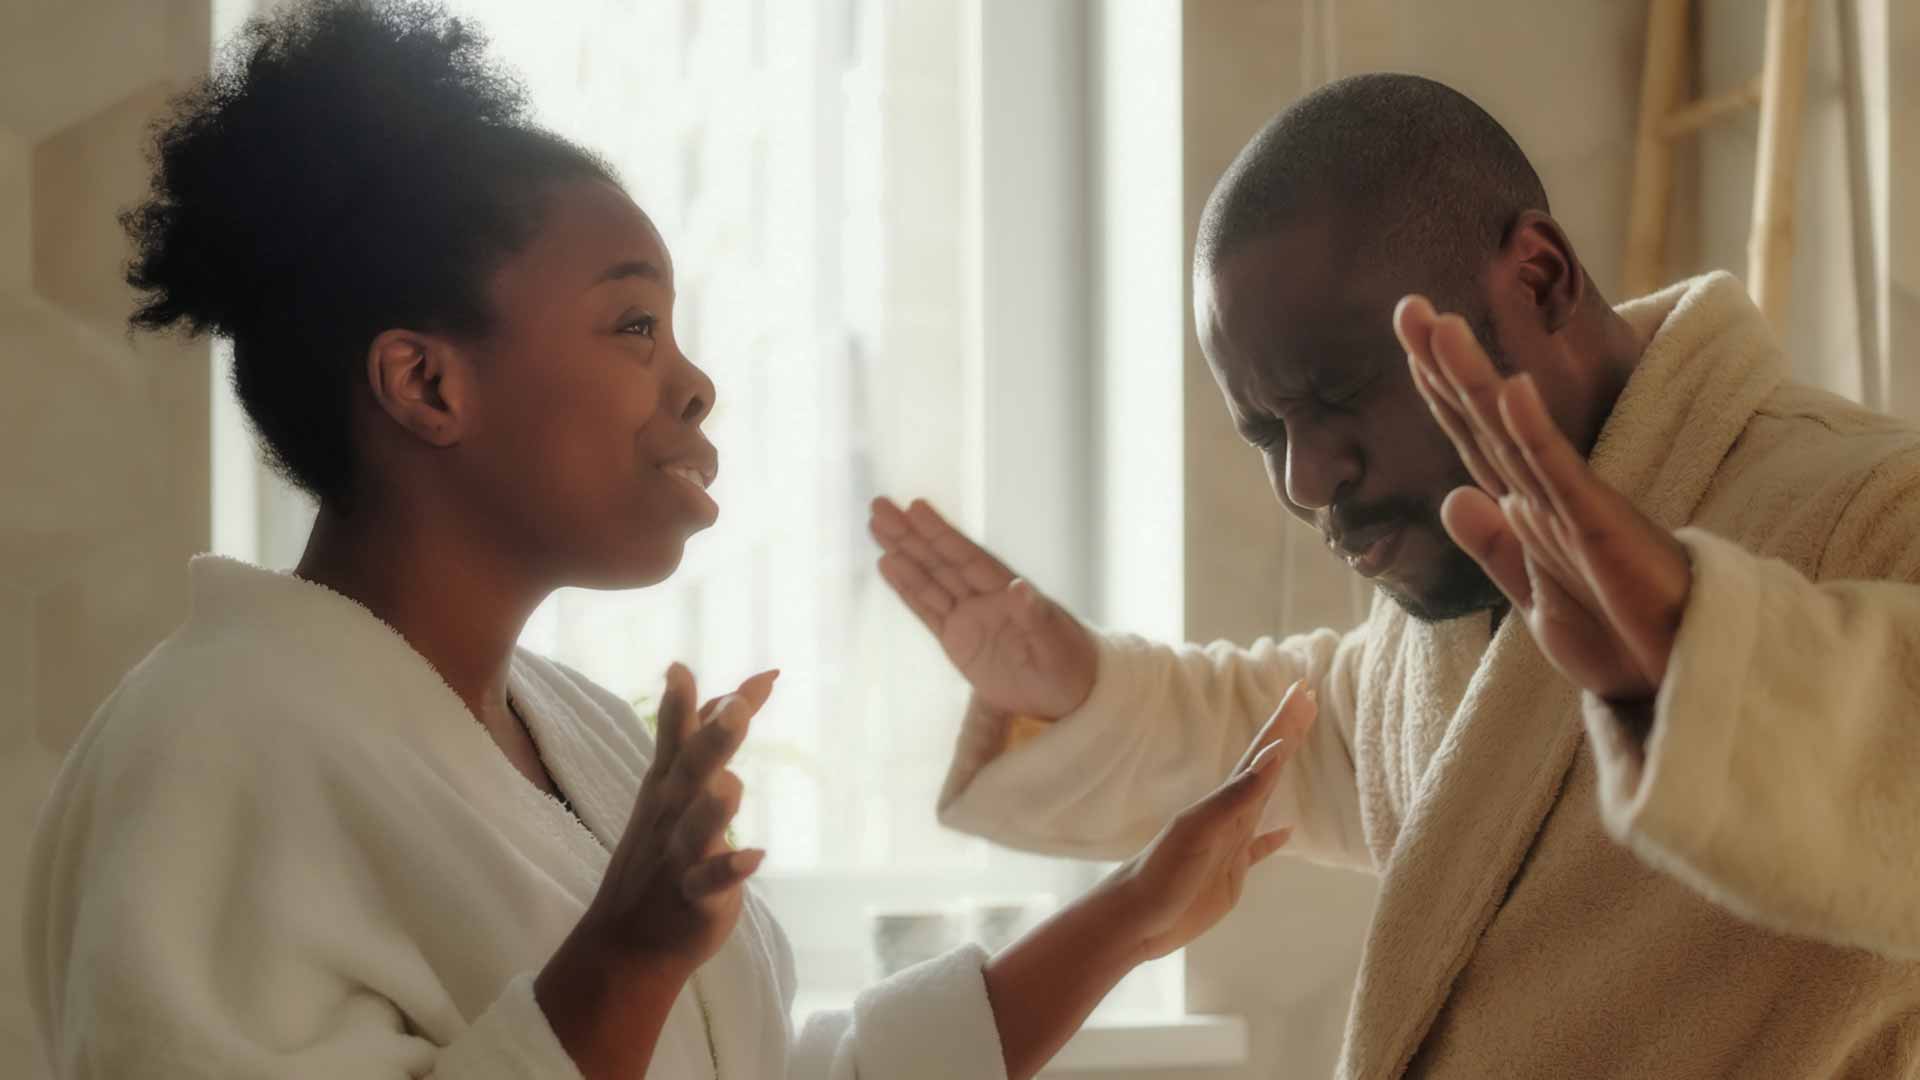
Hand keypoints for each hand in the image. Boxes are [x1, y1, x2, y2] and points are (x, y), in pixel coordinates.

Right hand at [538, 664, 774, 1077]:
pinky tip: (754, 857)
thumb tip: (727, 696)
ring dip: (713, 807)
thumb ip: (695, 743)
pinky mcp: (691, 897)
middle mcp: (670, 815)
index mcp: (668, 786)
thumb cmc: (658, 859)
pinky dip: (728, 870)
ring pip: (696, 828)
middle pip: (691, 771)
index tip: (763, 674)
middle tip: (736, 708)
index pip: (684, 734)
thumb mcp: (672, 795)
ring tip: (732, 785)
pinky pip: (708, 882)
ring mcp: (677, 857)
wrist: (625, 945)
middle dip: (711, 738)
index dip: (714, 703)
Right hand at [869, 496, 1097, 717]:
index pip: (966, 557)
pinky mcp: (957, 641)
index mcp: (1007, 591)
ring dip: (902, 555)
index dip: (940, 532)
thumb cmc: (1070, 664)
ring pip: (928, 580)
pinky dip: (907, 589)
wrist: (1070, 693)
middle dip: (909, 534)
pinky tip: (888, 566)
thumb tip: (1019, 587)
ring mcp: (968, 618)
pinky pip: (926, 611)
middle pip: (940, 561)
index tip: (915, 506)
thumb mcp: (1055, 644)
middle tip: (879, 505)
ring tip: (875, 527)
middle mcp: (983, 597)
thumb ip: (1035, 617)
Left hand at [1110, 682, 1313, 958]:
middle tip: (1307, 700)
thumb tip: (1273, 754)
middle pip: (1266, 765)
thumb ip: (1237, 795)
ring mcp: (1229, 843)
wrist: (1135, 916)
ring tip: (1292, 749)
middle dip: (1288, 733)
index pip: (1262, 752)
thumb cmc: (1163, 873)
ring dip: (1280, 772)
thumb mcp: (1201, 831)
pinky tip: (1286, 831)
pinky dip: (1274, 838)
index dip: (1284, 724)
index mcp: (1224, 802)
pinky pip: (1258, 848)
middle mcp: (1229, 815)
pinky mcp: (1229, 874)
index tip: (1304, 691)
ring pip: (1263, 798)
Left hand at [1394, 295, 1690, 703]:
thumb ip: (1495, 547)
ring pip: (1512, 431)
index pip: (1473, 437)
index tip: (1411, 340)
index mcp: (1528, 508)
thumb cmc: (1616, 633)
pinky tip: (1512, 388)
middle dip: (1444, 363)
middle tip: (1409, 307)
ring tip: (1443, 326)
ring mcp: (1571, 503)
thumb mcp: (1533, 596)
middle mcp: (1545, 494)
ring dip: (1476, 378)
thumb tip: (1452, 498)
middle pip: (1483, 418)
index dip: (1439, 390)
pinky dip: (1534, 432)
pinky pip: (1558, 473)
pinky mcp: (1598, 524)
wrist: (1677, 673)